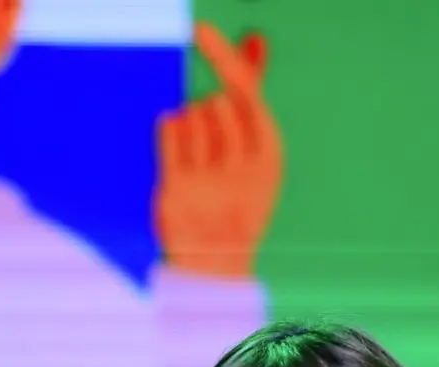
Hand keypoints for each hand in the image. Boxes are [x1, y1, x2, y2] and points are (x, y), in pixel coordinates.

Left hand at [156, 21, 283, 278]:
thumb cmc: (237, 196)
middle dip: (207, 110)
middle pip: (214, 102)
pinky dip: (169, 129)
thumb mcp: (257, 150)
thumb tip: (256, 40)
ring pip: (190, 115)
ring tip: (196, 155)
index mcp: (269, 156)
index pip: (246, 93)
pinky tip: (175, 141)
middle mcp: (242, 168)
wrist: (215, 264)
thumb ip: (253, 92)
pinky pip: (169, 132)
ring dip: (188, 123)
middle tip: (209, 145)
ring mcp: (209, 180)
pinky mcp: (177, 189)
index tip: (199, 29)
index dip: (223, 56)